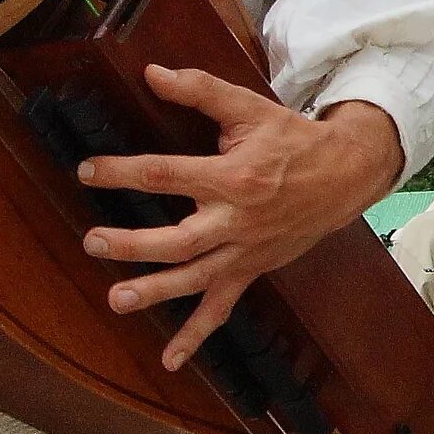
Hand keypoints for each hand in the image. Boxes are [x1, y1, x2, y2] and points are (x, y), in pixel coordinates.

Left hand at [79, 67, 405, 370]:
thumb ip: (200, 90)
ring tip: (117, 299)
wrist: (345, 175)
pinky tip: (170, 359)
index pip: (168, 174)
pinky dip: (197, 336)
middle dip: (132, 243)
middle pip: (178, 239)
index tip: (88, 171)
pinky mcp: (251, 270)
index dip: (124, 172)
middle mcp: (238, 220)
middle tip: (92, 241)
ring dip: (156, 291)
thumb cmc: (292, 140)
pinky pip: (222, 308)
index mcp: (235, 177)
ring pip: (196, 278)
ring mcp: (245, 251)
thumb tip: (153, 73)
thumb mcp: (250, 108)